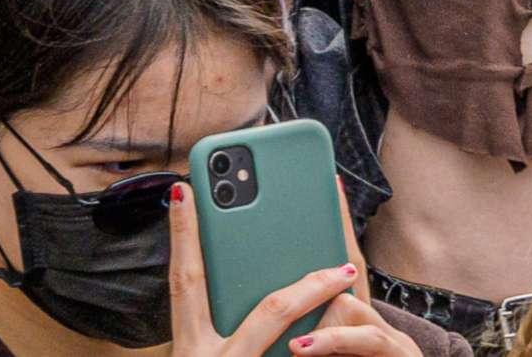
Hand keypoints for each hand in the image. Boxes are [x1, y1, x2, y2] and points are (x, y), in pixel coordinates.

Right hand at [166, 184, 403, 356]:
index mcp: (190, 349)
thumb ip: (222, 322)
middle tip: (341, 261)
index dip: (182, 237)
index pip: (184, 284)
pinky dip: (326, 348)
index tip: (182, 190)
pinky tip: (347, 340)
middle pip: (267, 313)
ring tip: (349, 278)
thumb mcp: (209, 355)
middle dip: (307, 281)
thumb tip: (250, 272)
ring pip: (292, 337)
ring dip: (324, 306)